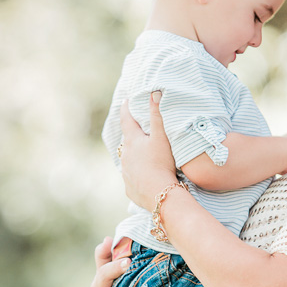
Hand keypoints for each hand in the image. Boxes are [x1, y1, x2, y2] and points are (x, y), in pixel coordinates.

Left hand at [119, 91, 178, 208]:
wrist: (159, 193)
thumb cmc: (161, 163)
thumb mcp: (161, 137)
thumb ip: (157, 115)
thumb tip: (154, 93)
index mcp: (132, 142)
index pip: (126, 120)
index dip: (126, 109)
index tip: (126, 101)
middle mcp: (125, 156)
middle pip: (127, 142)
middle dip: (131, 135)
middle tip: (136, 129)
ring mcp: (126, 173)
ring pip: (128, 160)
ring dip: (134, 156)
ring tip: (142, 154)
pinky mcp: (130, 188)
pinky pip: (132, 178)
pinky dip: (137, 174)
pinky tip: (144, 177)